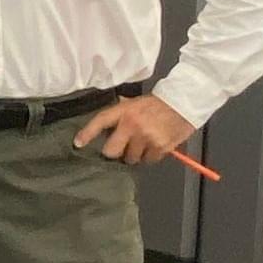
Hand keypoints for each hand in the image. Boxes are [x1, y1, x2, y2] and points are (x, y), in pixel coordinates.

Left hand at [74, 94, 194, 164]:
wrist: (184, 102)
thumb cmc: (158, 103)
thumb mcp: (136, 102)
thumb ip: (121, 112)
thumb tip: (105, 125)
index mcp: (125, 110)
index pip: (100, 121)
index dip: (87, 133)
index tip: (77, 144)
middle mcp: (132, 125)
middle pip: (111, 151)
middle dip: (114, 153)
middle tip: (121, 148)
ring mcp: (146, 138)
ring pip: (131, 159)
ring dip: (135, 155)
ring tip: (143, 143)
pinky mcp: (159, 147)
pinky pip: (148, 160)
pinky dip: (150, 156)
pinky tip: (155, 145)